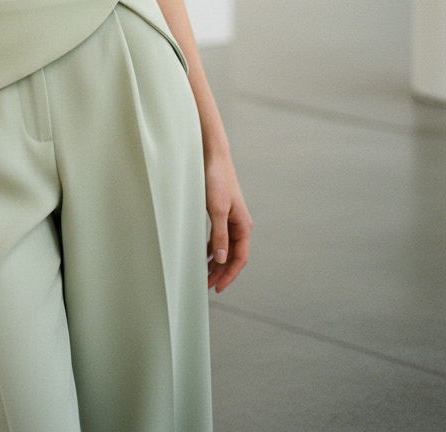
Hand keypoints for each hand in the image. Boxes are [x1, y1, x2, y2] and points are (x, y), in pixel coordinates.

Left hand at [205, 151, 251, 292]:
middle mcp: (239, 225)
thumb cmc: (217, 180)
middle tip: (206, 286)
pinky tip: (202, 255)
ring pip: (224, 248)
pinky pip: (218, 237)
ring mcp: (230, 219)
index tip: (218, 288)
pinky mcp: (221, 213)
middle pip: (232, 256)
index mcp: (243, 226)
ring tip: (203, 275)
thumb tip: (220, 259)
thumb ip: (219, 235)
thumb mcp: (216, 210)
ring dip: (215, 262)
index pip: (239, 258)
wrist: (213, 157)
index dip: (229, 275)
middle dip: (221, 272)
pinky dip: (211, 248)